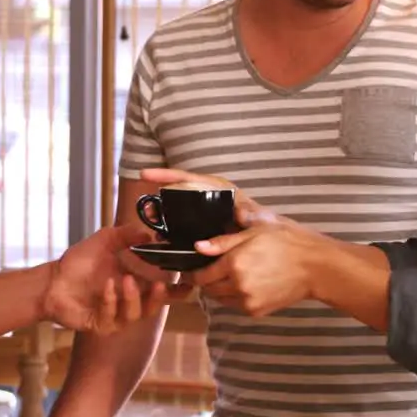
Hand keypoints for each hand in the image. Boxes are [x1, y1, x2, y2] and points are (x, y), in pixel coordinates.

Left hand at [42, 225, 173, 333]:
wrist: (52, 280)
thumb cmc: (78, 263)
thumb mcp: (104, 240)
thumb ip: (126, 234)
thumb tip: (149, 233)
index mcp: (134, 284)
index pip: (161, 290)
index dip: (177, 291)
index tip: (190, 285)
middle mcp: (127, 302)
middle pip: (154, 307)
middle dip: (159, 297)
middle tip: (160, 283)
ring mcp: (114, 315)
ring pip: (135, 314)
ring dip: (132, 297)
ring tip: (125, 280)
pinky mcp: (100, 325)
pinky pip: (112, 317)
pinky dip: (110, 301)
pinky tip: (106, 288)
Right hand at [139, 167, 267, 228]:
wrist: (271, 242)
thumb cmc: (266, 225)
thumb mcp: (259, 218)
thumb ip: (250, 216)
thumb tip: (239, 214)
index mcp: (219, 189)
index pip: (188, 177)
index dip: (166, 174)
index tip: (145, 174)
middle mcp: (209, 197)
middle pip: (178, 192)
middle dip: (160, 200)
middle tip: (146, 209)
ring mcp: (204, 213)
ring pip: (179, 211)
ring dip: (164, 217)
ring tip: (152, 226)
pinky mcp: (204, 228)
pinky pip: (184, 227)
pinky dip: (173, 231)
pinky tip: (164, 239)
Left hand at [183, 216, 326, 316]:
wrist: (314, 267)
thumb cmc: (285, 242)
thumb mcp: (254, 232)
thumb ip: (222, 242)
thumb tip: (198, 247)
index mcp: (234, 264)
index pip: (201, 275)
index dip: (194, 271)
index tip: (193, 266)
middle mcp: (237, 286)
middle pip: (208, 289)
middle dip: (206, 280)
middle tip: (212, 269)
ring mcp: (247, 302)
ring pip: (220, 299)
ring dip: (219, 289)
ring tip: (229, 276)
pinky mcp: (256, 312)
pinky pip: (235, 305)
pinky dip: (234, 297)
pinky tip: (244, 284)